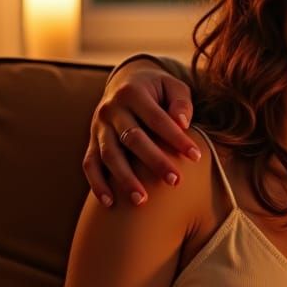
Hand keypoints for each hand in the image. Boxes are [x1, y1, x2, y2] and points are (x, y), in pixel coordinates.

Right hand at [84, 60, 200, 206]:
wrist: (125, 83)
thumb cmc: (157, 89)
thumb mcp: (172, 86)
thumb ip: (180, 102)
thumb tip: (182, 123)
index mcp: (132, 93)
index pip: (157, 118)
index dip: (176, 138)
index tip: (196, 157)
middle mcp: (111, 109)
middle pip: (132, 138)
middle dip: (154, 161)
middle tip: (175, 182)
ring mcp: (98, 127)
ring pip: (109, 155)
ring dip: (125, 179)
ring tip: (142, 201)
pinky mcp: (92, 142)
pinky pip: (90, 164)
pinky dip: (98, 184)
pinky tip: (111, 203)